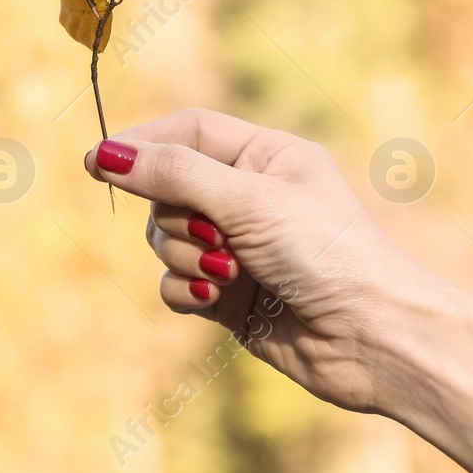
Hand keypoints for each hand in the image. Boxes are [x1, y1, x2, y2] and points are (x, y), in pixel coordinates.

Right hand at [82, 108, 427, 412]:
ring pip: (164, 238)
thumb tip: (103, 153)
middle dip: (176, 215)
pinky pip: (174, 282)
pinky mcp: (228, 295)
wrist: (374, 340)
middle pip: (167, 188)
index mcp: (266, 156)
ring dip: (184, 255)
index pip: (187, 131)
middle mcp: (249, 197)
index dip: (143, 143)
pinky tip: (215, 299)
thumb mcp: (246, 200)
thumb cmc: (327, 253)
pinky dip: (186, 289)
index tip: (97, 162)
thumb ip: (172, 174)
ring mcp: (237, 247)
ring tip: (226, 273)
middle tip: (213, 235)